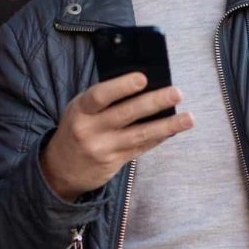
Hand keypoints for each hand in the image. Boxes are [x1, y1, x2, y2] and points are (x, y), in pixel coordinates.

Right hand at [40, 72, 193, 200]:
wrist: (60, 169)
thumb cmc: (77, 128)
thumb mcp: (80, 110)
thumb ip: (104, 99)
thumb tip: (142, 84)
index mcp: (80, 110)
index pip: (100, 96)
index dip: (121, 86)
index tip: (143, 78)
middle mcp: (90, 130)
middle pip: (125, 114)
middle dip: (154, 102)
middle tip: (176, 93)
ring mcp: (103, 148)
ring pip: (139, 135)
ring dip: (167, 125)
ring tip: (189, 118)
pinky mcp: (115, 162)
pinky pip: (141, 148)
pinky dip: (159, 137)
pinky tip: (175, 129)